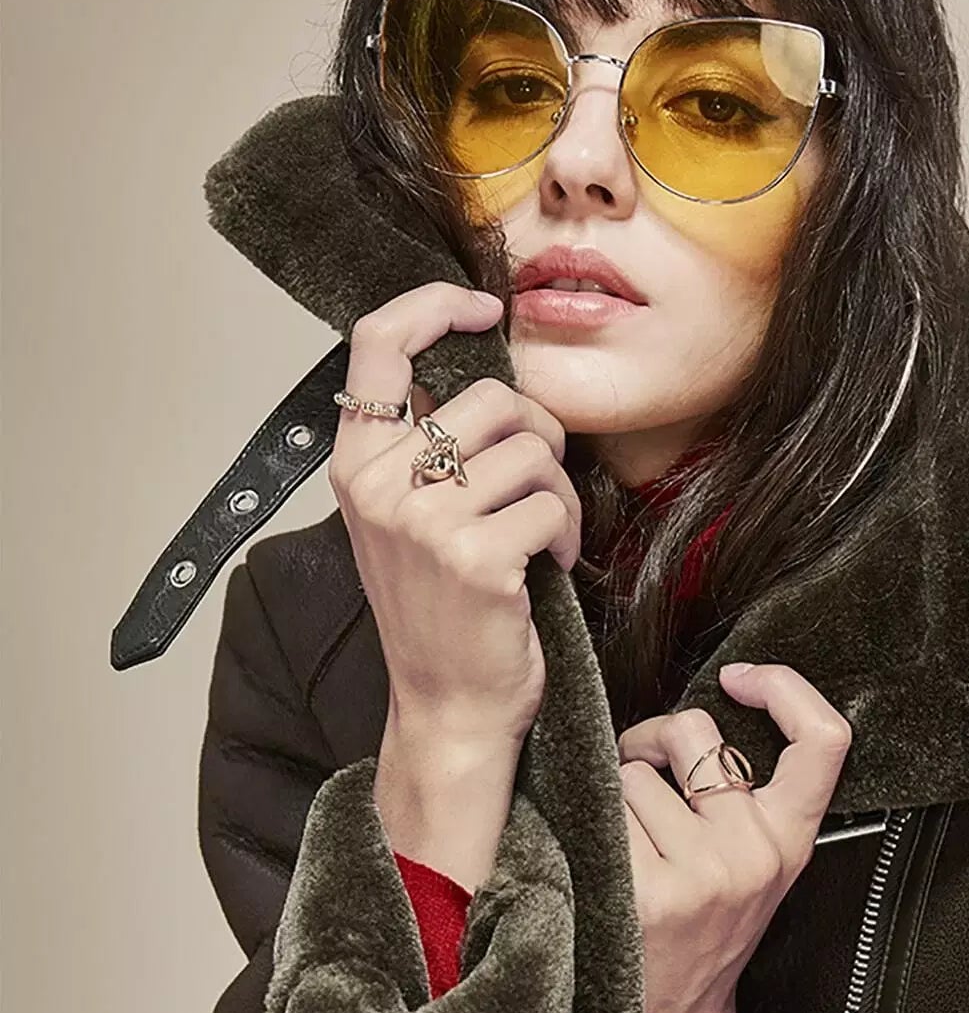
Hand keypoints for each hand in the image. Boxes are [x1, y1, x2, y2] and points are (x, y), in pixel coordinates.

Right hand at [329, 282, 581, 745]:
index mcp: (355, 464)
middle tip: (539, 485)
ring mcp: (424, 521)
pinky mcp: (475, 557)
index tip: (484, 309)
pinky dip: (568, 533)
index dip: (435, 306)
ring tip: (544, 532)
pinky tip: (552, 566)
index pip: (377, 342)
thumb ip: (423, 445)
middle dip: (538, 435)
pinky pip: (551, 503)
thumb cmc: (440, 609)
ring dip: (558, 490)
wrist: (448, 706)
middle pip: (490, 397)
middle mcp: (379, 485)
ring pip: (531, 448)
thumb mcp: (406, 517)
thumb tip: (484, 368)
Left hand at [616, 662, 853, 1012]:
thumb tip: (701, 715)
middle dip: (654, 739)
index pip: (823, 739)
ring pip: (635, 771)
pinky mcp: (647, 892)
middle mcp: (754, 853)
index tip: (740, 679)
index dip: (785, 687)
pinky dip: (590, 824)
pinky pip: (603, 810)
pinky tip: (599, 863)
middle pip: (696, 732)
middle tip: (641, 771)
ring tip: (623, 841)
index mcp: (790, 841)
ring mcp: (702, 873)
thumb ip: (745, 798)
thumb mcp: (752, 868)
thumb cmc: (699, 933)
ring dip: (615, 792)